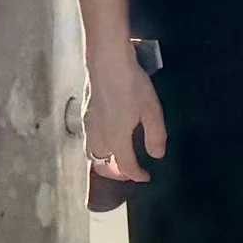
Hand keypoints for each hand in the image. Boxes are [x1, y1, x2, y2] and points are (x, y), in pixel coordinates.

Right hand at [85, 61, 165, 184]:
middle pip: (102, 165)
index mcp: (116, 139)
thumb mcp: (152, 111)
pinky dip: (97, 149)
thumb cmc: (133, 87)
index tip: (146, 178)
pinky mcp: (85, 115)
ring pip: (92, 154)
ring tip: (116, 160)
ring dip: (103, 162)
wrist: (107, 65)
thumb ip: (155, 135)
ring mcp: (88, 126)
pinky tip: (106, 140)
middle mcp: (98, 137)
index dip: (136, 175)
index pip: (124, 166)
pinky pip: (89, 142)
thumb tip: (156, 156)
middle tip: (129, 173)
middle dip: (115, 173)